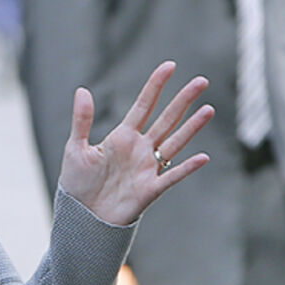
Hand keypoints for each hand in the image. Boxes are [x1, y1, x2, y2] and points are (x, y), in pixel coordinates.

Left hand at [58, 61, 213, 224]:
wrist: (80, 219)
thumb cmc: (77, 185)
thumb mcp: (75, 149)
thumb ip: (81, 121)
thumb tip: (82, 90)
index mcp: (122, 136)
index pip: (144, 105)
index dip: (156, 85)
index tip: (170, 65)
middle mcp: (140, 149)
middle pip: (167, 119)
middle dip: (184, 100)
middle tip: (202, 81)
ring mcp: (148, 168)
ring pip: (175, 142)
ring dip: (192, 127)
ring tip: (209, 109)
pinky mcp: (150, 190)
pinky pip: (172, 176)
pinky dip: (188, 168)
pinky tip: (203, 157)